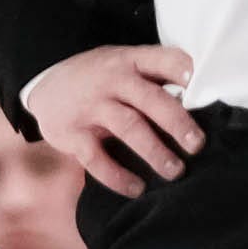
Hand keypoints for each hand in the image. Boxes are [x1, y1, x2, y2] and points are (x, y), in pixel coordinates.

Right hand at [21, 44, 201, 197]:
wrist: (45, 87)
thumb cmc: (98, 78)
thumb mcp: (122, 64)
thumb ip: (154, 76)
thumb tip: (200, 100)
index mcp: (129, 61)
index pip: (161, 60)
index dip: (182, 71)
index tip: (202, 87)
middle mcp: (111, 81)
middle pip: (150, 100)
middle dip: (176, 122)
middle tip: (197, 144)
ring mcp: (91, 107)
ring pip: (128, 128)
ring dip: (154, 151)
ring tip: (175, 171)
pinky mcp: (73, 134)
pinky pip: (97, 159)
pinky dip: (118, 176)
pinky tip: (136, 188)